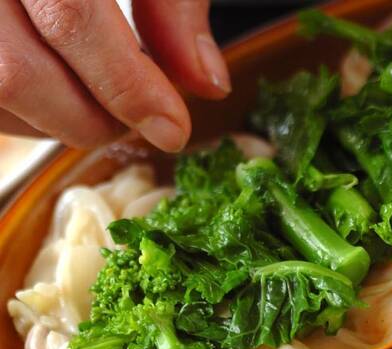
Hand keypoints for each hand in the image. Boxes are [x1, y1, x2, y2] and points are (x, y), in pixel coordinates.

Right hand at [0, 0, 229, 151]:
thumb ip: (176, 6)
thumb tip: (207, 83)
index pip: (71, 18)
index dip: (127, 88)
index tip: (172, 128)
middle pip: (17, 73)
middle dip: (92, 119)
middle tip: (136, 119)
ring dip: (57, 119)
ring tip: (100, 98)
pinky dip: (26, 110)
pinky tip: (61, 86)